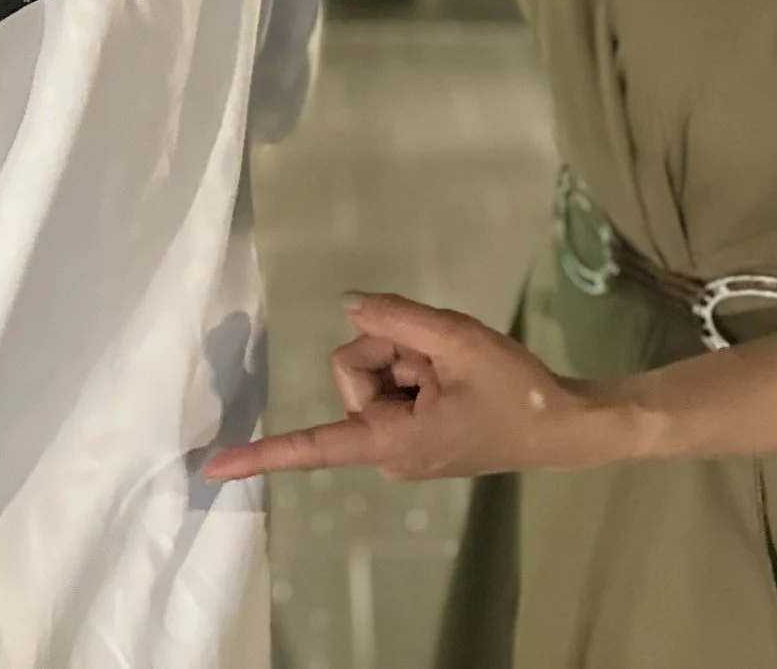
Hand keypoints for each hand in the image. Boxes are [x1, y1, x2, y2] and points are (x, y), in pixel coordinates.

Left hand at [200, 293, 634, 483]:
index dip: (260, 455)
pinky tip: (456, 373)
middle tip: (443, 355)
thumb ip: (398, 319)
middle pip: (352, 370)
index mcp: (390, 441)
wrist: (566, 425)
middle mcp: (386, 450)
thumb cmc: (517, 391)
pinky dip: (421, 366)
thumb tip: (348, 305)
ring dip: (412, 355)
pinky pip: (395, 383)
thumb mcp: (458, 342)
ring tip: (456, 367)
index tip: (210, 470)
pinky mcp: (415, 431)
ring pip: (373, 371)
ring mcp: (400, 442)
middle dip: (391, 347)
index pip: (313, 447)